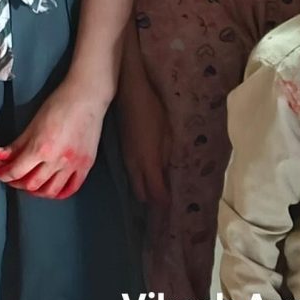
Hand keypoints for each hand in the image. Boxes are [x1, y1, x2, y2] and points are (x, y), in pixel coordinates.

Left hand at [0, 91, 107, 199]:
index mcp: (41, 148)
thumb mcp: (32, 124)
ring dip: (36, 191)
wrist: (86, 98)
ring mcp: (73, 165)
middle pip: (31, 184)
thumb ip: (16, 144)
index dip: (4, 175)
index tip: (0, 173)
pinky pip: (71, 189)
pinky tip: (50, 187)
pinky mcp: (86, 165)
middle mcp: (57, 160)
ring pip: (51, 191)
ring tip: (30, 184)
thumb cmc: (58, 106)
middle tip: (12, 177)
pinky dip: (58, 193)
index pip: (16, 172)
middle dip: (17, 183)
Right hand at [116, 83, 169, 205]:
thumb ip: (169, 155)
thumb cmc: (154, 108)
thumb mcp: (169, 131)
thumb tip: (172, 174)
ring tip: (161, 193)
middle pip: (142, 194)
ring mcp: (126, 157)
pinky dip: (142, 179)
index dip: (165, 204)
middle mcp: (134, 164)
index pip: (155, 193)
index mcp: (148, 160)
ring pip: (135, 184)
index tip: (177, 210)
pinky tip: (151, 176)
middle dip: (155, 201)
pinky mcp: (123, 150)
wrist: (129, 89)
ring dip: (147, 190)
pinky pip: (132, 173)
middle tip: (169, 202)